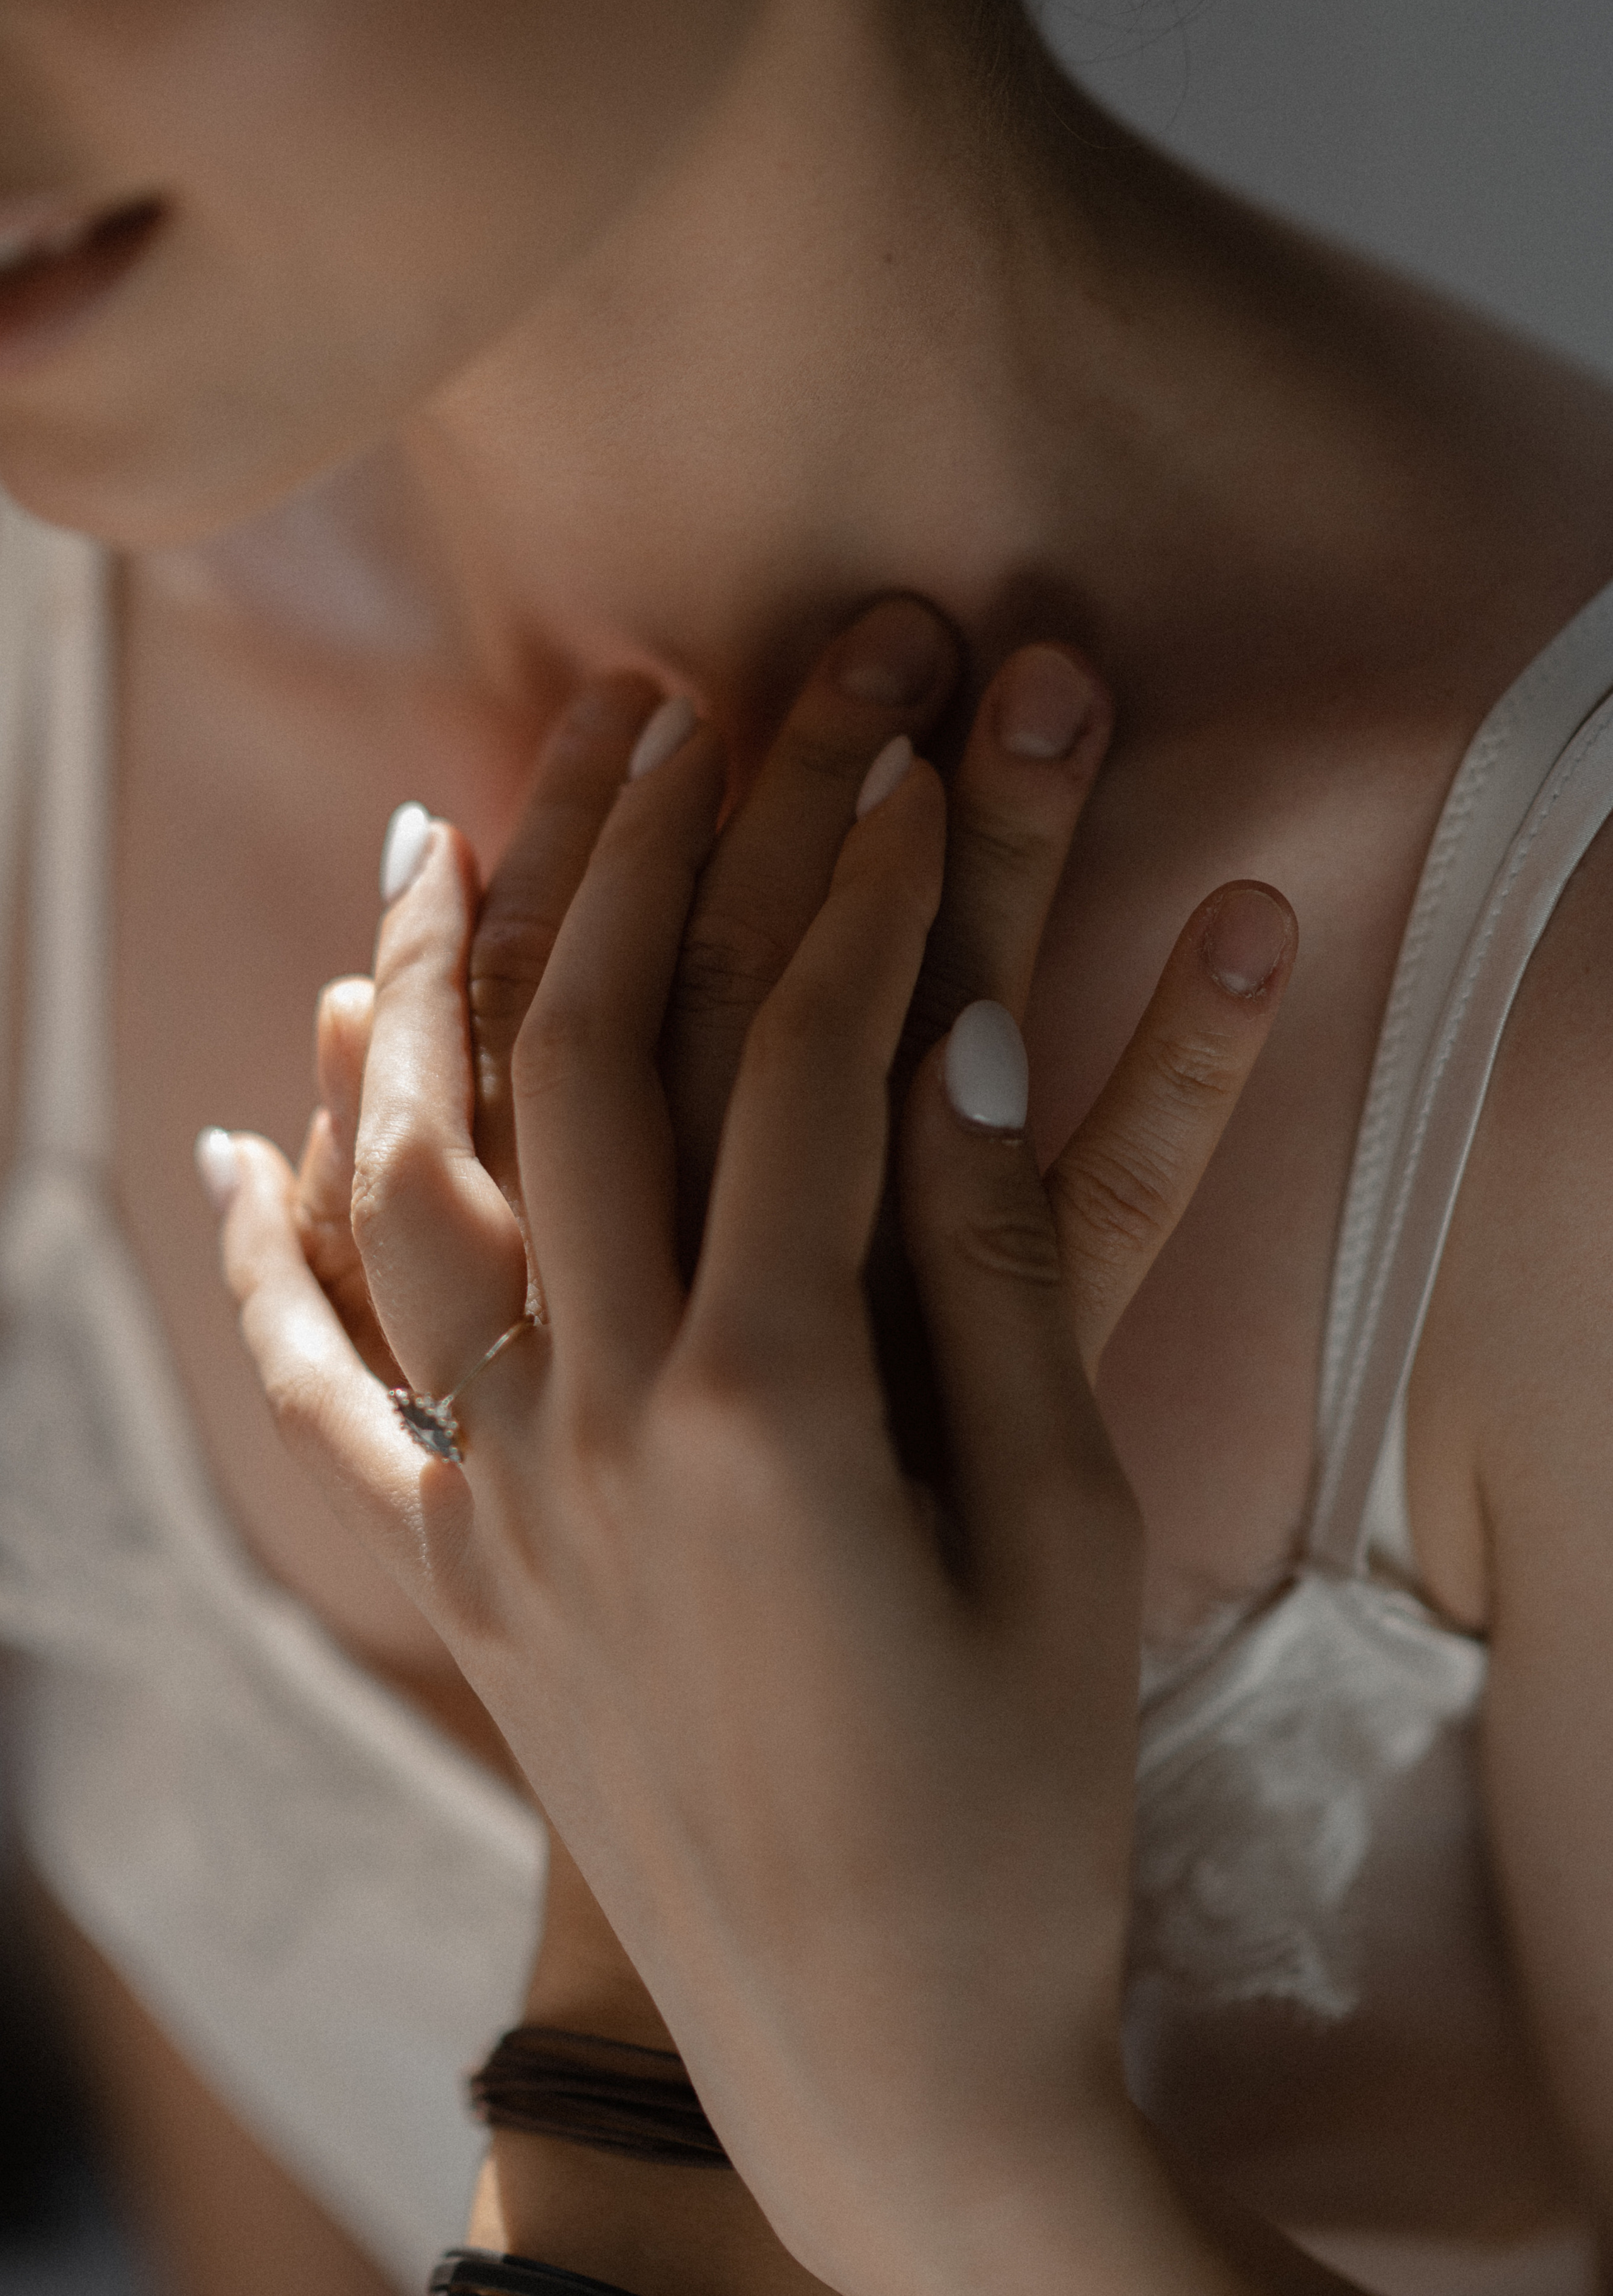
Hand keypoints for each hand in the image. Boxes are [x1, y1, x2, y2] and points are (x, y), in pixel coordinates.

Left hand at [216, 635, 1293, 2292]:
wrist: (877, 2061)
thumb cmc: (1015, 1810)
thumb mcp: (1062, 1534)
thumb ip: (987, 1276)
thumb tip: (949, 1036)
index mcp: (770, 1415)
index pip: (811, 1067)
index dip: (867, 891)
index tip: (903, 758)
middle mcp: (592, 1432)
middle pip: (583, 1067)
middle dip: (633, 861)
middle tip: (670, 704)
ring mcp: (495, 1503)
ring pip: (411, 1180)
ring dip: (424, 989)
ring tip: (433, 833)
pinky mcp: (455, 1574)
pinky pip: (324, 1385)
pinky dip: (273, 1248)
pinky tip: (252, 1129)